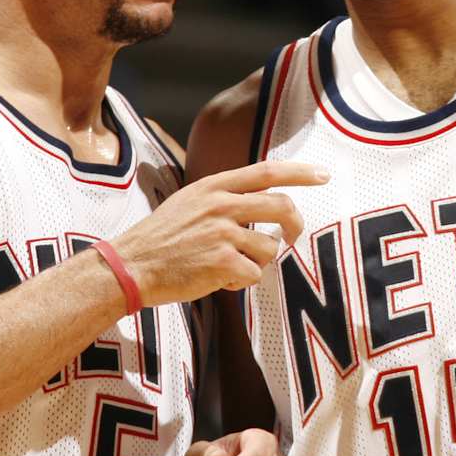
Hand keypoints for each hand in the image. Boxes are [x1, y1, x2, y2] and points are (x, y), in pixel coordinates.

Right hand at [110, 161, 327, 305]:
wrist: (131, 265)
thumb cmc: (161, 237)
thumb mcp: (190, 201)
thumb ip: (223, 197)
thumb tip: (262, 199)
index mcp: (214, 187)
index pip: (266, 172)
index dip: (300, 172)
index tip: (323, 175)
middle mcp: (221, 205)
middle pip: (281, 206)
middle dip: (295, 224)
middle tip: (292, 237)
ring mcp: (223, 233)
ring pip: (270, 248)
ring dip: (257, 262)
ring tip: (229, 266)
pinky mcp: (222, 262)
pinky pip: (255, 274)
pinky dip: (242, 283)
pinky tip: (219, 281)